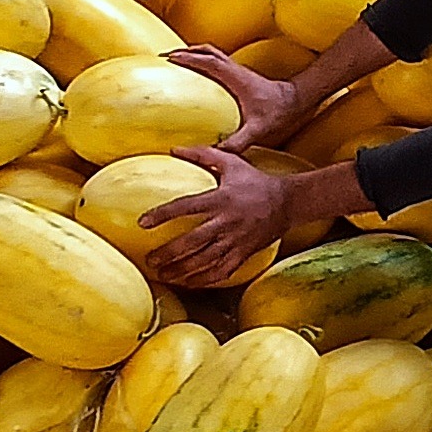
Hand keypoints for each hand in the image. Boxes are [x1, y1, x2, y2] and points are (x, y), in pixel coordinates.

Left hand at [139, 145, 289, 287]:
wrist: (289, 202)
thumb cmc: (256, 181)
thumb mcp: (232, 162)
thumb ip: (203, 154)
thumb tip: (174, 149)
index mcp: (220, 199)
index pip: (185, 206)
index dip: (162, 214)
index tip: (143, 222)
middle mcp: (226, 222)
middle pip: (192, 242)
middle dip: (168, 254)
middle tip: (150, 261)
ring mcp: (236, 241)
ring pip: (204, 261)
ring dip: (182, 271)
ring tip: (164, 275)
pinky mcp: (245, 254)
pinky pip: (222, 271)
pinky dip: (204, 280)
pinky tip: (189, 283)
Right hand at [165, 45, 304, 152]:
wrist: (298, 101)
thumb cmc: (280, 112)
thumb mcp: (258, 130)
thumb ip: (239, 141)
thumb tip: (217, 150)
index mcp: (236, 78)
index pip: (208, 62)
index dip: (188, 58)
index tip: (169, 58)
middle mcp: (236, 70)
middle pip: (207, 51)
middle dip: (186, 51)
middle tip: (167, 55)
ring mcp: (239, 71)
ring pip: (213, 53)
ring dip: (195, 53)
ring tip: (178, 59)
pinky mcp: (242, 75)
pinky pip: (218, 62)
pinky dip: (205, 61)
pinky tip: (200, 73)